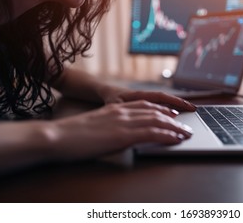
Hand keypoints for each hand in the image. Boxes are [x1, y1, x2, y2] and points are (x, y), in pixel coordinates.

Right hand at [49, 100, 192, 160]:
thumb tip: (118, 132)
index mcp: (115, 108)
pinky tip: (175, 138)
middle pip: (155, 111)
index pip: (144, 104)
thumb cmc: (72, 135)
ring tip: (185, 133)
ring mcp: (123, 122)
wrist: (58, 136)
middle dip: (172, 118)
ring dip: (174, 127)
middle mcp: (122, 111)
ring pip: (157, 120)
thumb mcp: (95, 124)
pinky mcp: (123, 135)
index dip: (161, 108)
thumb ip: (109, 124)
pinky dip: (167, 135)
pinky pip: (152, 133)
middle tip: (184, 125)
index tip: (171, 112)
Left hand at [100, 85, 196, 112]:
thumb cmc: (110, 99)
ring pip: (164, 102)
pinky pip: (159, 105)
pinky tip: (176, 115)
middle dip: (180, 103)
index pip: (161, 97)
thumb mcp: (114, 106)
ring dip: (176, 106)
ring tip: (190, 111)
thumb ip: (122, 111)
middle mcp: (146, 96)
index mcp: (139, 95)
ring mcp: (146, 99)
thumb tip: (131, 118)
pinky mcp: (145, 103)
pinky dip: (169, 108)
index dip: (175, 102)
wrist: (105, 92)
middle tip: (194, 110)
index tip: (187, 107)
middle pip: (166, 99)